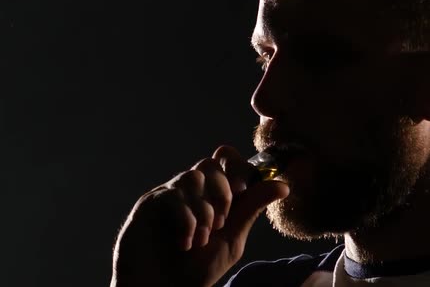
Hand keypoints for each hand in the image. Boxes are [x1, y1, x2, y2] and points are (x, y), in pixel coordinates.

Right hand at [110, 145, 289, 286]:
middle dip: (222, 192)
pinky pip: (173, 195)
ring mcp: (169, 195)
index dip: (239, 170)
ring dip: (204, 211)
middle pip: (211, 164)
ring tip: (201, 240)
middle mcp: (190, 192)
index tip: (242, 192)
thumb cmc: (195, 270)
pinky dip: (186, 221)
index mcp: (211, 197)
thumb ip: (251, 208)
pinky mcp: (149, 204)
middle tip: (221, 223)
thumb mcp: (232, 239)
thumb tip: (282, 185)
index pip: (227, 162)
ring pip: (194, 177)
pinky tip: (184, 244)